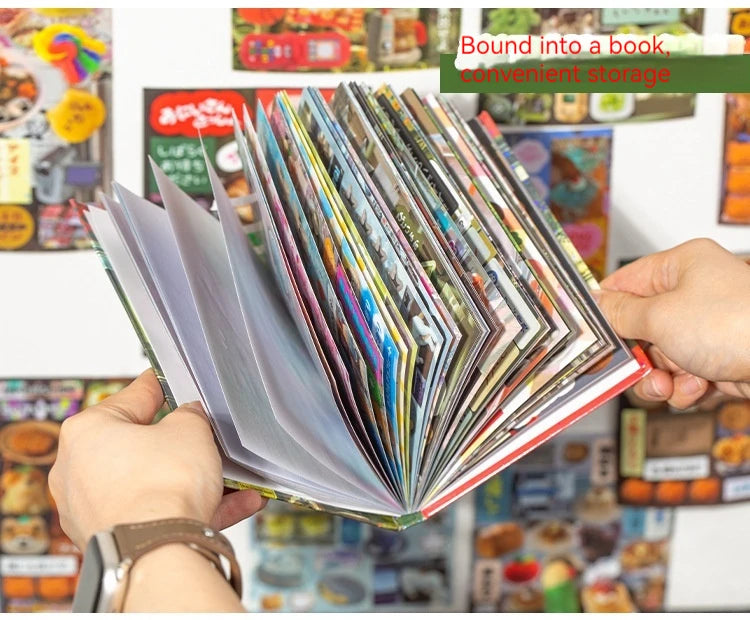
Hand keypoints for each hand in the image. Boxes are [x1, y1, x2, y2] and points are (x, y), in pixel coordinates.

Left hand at [49, 370, 265, 549]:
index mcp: (86, 431)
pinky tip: (239, 503)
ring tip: (236, 478)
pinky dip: (196, 507)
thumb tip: (190, 417)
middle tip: (206, 435)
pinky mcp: (114, 539)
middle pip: (142, 446)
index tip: (164, 380)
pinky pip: (161, 513)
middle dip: (181, 444)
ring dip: (195, 480)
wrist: (159, 550)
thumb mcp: (190, 429)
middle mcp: (79, 470)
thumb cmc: (161, 487)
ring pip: (155, 484)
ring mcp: (94, 509)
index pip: (132, 397)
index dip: (157, 387)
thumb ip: (191, 415)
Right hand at [594, 238, 749, 408]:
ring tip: (669, 386)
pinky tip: (697, 388)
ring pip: (660, 356)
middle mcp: (694, 293)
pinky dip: (685, 387)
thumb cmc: (735, 324)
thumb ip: (621, 314)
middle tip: (633, 369)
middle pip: (640, 326)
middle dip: (637, 354)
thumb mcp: (661, 317)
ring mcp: (708, 328)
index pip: (625, 282)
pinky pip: (684, 374)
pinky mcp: (720, 358)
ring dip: (659, 377)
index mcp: (680, 266)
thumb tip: (596, 306)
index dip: (605, 308)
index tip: (588, 332)